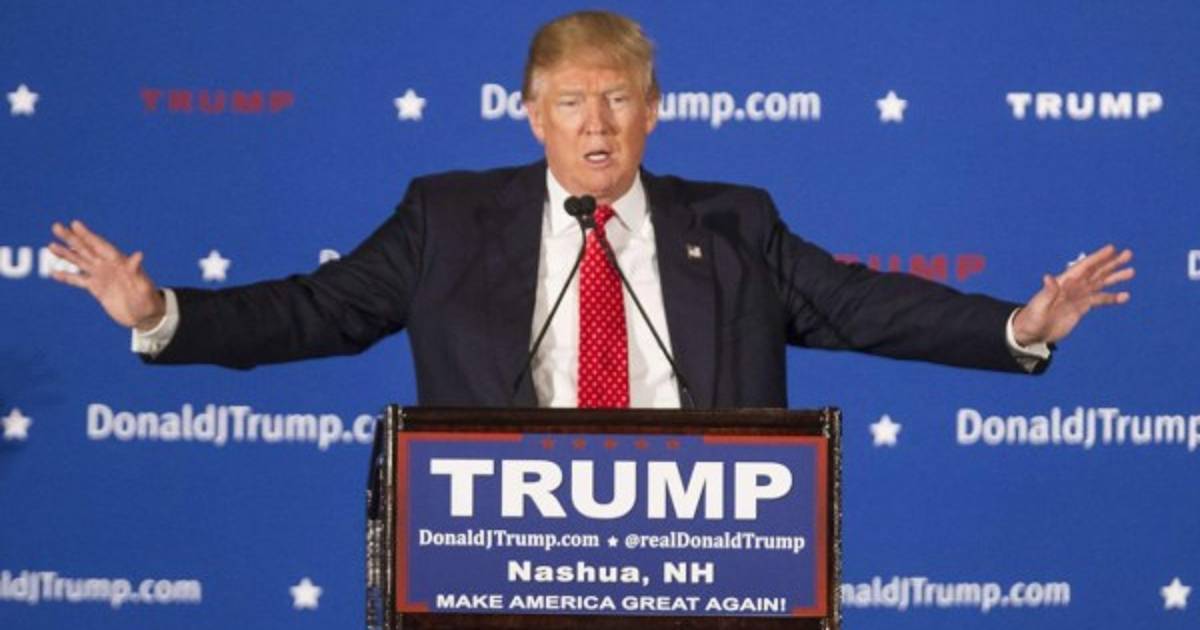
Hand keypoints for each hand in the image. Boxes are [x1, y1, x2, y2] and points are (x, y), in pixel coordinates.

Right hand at [48, 220, 165, 330]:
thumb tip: (138, 254)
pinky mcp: (97, 289)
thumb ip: (137, 270)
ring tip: (51, 245)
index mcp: (119, 262)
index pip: (100, 245)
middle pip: (86, 249)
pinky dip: (67, 277)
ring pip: (80, 261)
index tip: (75, 224)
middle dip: (71, 238)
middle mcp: (108, 266)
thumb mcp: (143, 285)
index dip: (88, 235)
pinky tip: (54, 272)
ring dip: (66, 254)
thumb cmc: (148, 299)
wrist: (145, 316)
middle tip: (56, 226)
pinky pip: (78, 281)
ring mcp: (101, 276)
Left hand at [1012, 244, 1132, 345]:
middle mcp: (1073, 286)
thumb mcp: (1039, 305)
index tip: (1112, 249)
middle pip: (1096, 272)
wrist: (1032, 333)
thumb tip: (1048, 277)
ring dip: (1115, 277)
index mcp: (1063, 282)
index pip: (1083, 267)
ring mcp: (1078, 296)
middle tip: (1128, 254)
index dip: (1097, 257)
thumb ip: (1047, 292)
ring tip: (1131, 271)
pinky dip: (1112, 298)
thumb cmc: (1032, 318)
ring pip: (1100, 283)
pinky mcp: (1081, 308)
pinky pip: (1100, 300)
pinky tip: (1125, 296)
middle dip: (1111, 263)